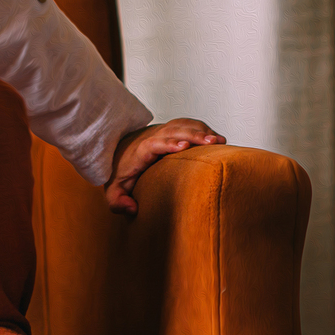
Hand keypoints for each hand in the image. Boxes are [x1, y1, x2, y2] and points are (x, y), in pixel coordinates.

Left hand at [106, 118, 224, 215]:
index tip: (184, 146)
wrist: (117, 154)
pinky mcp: (169, 131)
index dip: (168, 143)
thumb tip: (132, 208)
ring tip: (220, 140)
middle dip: (193, 135)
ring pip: (182, 125)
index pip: (154, 143)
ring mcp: (161, 132)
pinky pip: (186, 125)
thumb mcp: (113, 191)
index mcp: (140, 151)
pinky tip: (217, 139)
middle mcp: (151, 136)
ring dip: (201, 130)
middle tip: (213, 141)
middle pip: (173, 130)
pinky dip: (202, 129)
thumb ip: (117, 201)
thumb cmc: (120, 175)